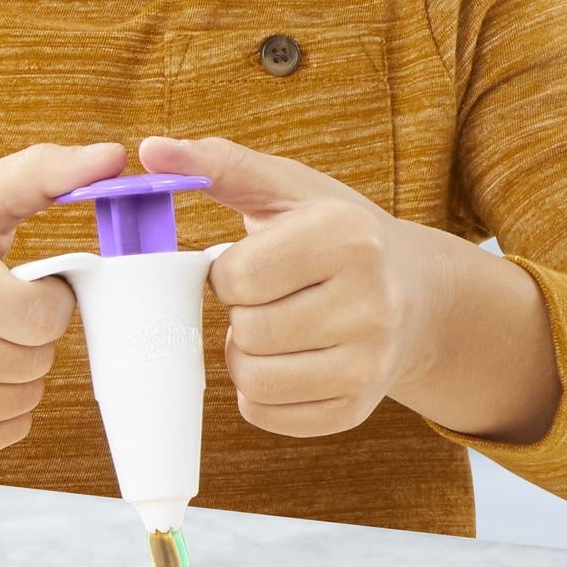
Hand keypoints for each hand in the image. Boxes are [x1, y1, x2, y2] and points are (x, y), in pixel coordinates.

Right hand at [0, 140, 121, 457]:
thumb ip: (45, 171)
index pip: (42, 316)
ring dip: (22, 369)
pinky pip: (8, 433)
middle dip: (32, 332)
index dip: (50, 296)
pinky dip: (5, 406)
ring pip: (27, 400)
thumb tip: (115, 155)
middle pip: (36, 361)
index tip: (24, 281)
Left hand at [139, 133, 447, 438]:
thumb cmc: (337, 233)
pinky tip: (284, 360)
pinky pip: (268, 416)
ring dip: (244, 356)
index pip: (239, 276)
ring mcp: (369, 363)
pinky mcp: (357, 408)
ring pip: (253, 380)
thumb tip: (151, 149)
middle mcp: (371, 303)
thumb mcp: (287, 188)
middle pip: (248, 332)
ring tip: (271, 328)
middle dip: (241, 313)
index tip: (254, 262)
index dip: (228, 272)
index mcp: (349, 237)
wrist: (415, 293)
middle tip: (268, 297)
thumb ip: (219, 165)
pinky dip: (259, 393)